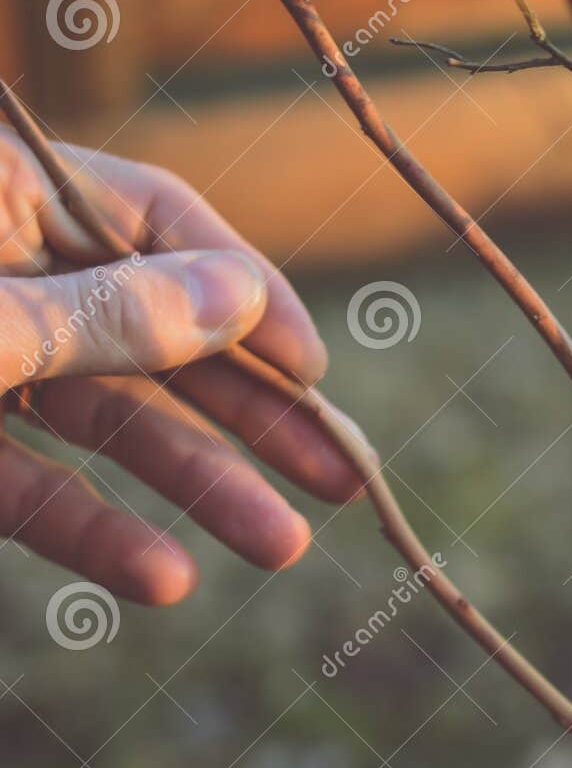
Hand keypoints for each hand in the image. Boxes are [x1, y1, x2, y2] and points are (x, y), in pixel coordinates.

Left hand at [0, 136, 362, 603]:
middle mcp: (2, 271)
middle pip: (150, 334)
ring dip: (197, 486)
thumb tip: (242, 298)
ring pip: (103, 422)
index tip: (314, 370)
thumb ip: (103, 314)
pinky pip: (31, 489)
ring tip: (284, 545)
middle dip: (249, 411)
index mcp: (1, 190)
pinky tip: (165, 578)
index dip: (245, 295)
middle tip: (342, 475)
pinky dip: (94, 533)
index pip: (154, 221)